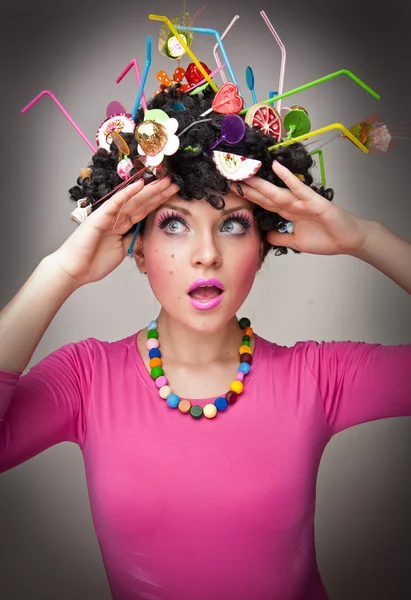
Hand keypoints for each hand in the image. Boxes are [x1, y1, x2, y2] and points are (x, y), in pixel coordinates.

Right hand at [51, 176, 179, 286]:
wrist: (74, 270)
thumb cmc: (93, 261)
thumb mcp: (122, 250)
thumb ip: (134, 239)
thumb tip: (148, 233)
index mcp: (122, 224)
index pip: (144, 210)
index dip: (159, 201)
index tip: (175, 193)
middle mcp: (116, 217)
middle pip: (142, 202)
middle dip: (159, 192)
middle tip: (176, 182)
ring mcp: (108, 215)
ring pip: (132, 200)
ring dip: (149, 190)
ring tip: (165, 180)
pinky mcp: (99, 218)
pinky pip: (116, 203)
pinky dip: (127, 193)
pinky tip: (139, 184)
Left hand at [231, 160, 369, 255]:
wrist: (348, 240)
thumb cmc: (326, 238)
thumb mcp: (296, 242)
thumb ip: (280, 238)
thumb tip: (265, 237)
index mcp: (287, 213)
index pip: (263, 202)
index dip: (248, 196)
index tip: (232, 189)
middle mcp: (292, 204)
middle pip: (265, 194)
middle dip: (248, 186)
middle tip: (230, 175)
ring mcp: (302, 201)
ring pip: (276, 190)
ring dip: (260, 182)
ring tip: (244, 172)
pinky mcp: (314, 201)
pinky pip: (298, 188)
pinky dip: (287, 178)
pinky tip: (276, 166)